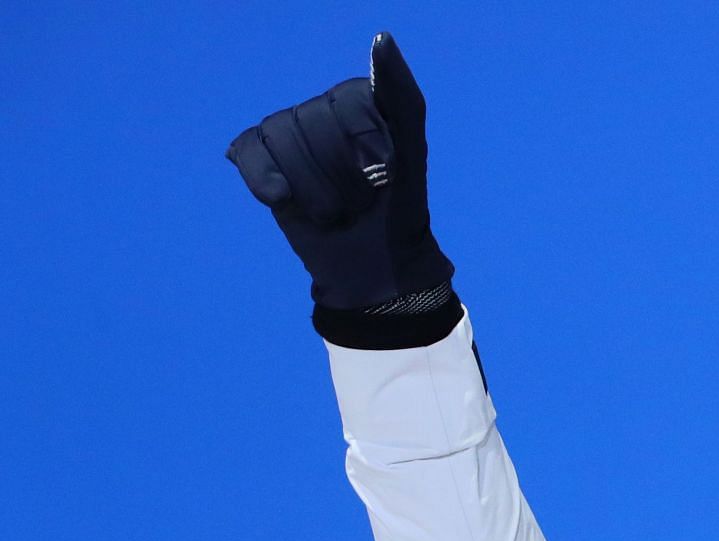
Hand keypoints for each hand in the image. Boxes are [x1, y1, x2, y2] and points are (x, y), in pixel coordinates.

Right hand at [226, 33, 452, 311]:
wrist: (378, 268)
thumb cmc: (400, 209)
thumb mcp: (412, 153)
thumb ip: (402, 97)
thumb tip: (381, 39)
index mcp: (360, 99)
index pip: (349, 105)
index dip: (368, 148)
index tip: (386, 174)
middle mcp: (320, 108)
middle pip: (314, 125)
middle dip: (342, 176)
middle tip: (360, 200)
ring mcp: (287, 132)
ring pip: (284, 141)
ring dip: (316, 190)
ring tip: (336, 210)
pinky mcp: (261, 158)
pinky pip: (249, 151)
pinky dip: (265, 178)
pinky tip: (283, 199)